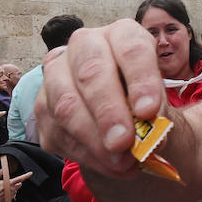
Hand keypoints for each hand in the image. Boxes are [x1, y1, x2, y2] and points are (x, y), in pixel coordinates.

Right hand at [0, 169, 31, 201]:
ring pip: (16, 189)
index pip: (20, 178)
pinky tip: (3, 193)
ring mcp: (12, 195)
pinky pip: (13, 194)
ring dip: (13, 188)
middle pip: (20, 184)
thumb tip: (3, 168)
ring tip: (4, 189)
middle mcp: (12, 189)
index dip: (26, 175)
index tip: (31, 173)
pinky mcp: (10, 199)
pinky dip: (11, 193)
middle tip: (10, 183)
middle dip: (17, 182)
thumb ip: (0, 173)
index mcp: (9, 183)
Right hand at [34, 19, 163, 176]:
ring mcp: (57, 74)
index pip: (131, 48)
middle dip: (109, 112)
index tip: (149, 111)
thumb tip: (151, 136)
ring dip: (94, 140)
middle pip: (91, 73)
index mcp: (121, 35)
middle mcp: (84, 46)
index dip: (140, 79)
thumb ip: (157, 115)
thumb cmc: (144, 102)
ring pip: (66, 105)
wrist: (125, 116)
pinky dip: (86, 155)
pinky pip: (57, 132)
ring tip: (122, 163)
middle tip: (125, 142)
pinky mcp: (42, 106)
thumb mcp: (159, 103)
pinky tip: (110, 166)